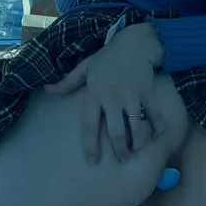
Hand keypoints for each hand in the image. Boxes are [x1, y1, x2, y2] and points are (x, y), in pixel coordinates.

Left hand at [43, 23, 165, 163]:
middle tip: (123, 159)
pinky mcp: (148, 94)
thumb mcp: (85, 67)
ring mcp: (132, 97)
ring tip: (137, 150)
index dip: (90, 146)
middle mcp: (112, 98)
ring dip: (138, 143)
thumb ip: (67, 82)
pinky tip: (157, 135)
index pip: (89, 125)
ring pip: (137, 128)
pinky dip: (158, 128)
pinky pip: (154, 116)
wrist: (135, 43)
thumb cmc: (108, 57)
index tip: (92, 161)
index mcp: (94, 94)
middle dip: (121, 150)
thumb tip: (47, 89)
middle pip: (116, 132)